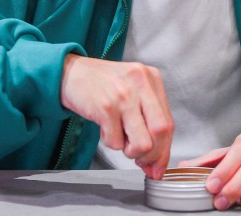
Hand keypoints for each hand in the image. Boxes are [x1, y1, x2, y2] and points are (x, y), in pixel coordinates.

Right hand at [60, 54, 172, 178]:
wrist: (71, 73)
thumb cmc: (102, 84)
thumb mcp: (133, 91)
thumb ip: (148, 119)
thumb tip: (156, 161)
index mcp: (152, 78)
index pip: (168, 123)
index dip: (164, 150)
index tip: (158, 166)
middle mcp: (141, 83)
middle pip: (161, 132)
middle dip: (151, 155)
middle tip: (140, 160)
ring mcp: (124, 95)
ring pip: (142, 143)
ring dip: (130, 151)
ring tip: (119, 138)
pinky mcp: (106, 107)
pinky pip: (116, 142)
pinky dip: (111, 143)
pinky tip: (105, 128)